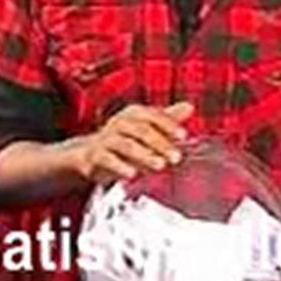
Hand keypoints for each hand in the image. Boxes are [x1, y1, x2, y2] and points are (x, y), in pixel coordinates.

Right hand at [69, 102, 193, 184]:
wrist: (91, 154)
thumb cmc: (123, 139)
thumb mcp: (146, 128)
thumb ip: (167, 119)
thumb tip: (189, 107)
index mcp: (133, 114)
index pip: (153, 115)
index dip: (169, 124)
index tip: (183, 136)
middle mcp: (119, 123)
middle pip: (142, 130)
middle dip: (161, 143)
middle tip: (176, 157)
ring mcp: (106, 139)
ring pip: (126, 144)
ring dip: (144, 155)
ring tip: (160, 165)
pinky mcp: (95, 155)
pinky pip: (107, 158)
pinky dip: (120, 166)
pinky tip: (132, 173)